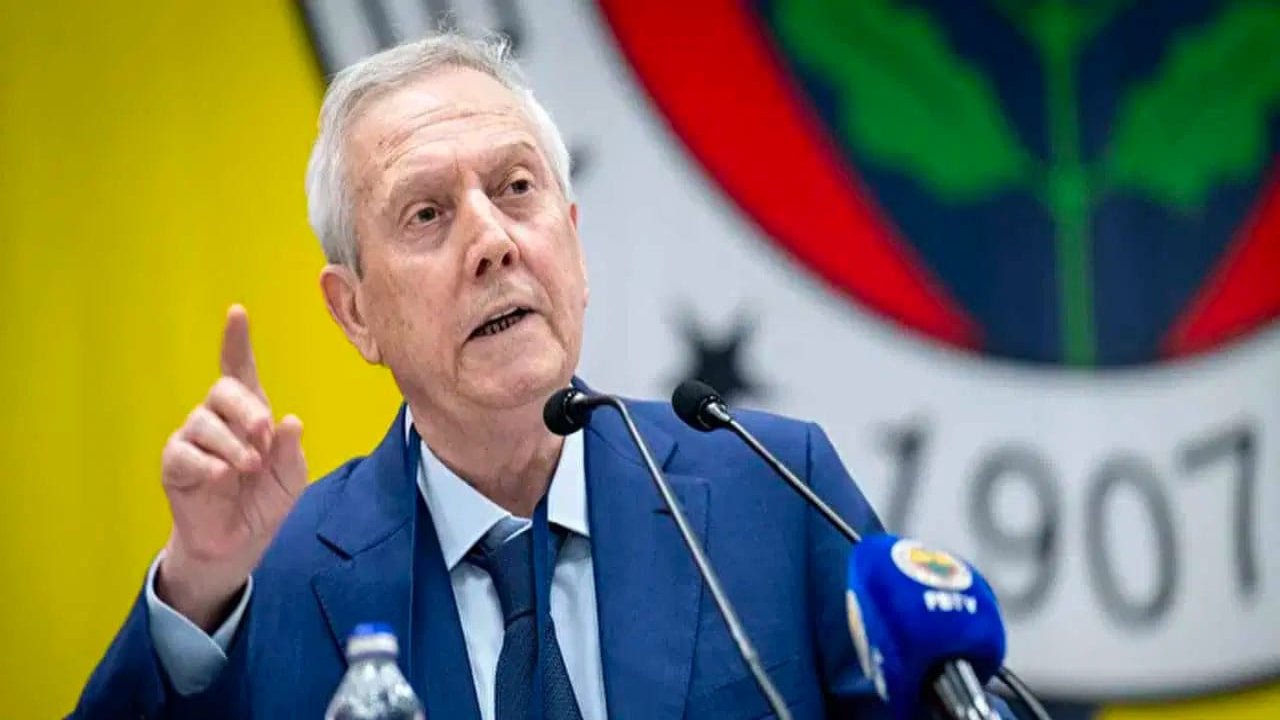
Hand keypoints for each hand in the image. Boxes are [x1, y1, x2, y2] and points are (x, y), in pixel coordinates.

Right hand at [155, 305, 306, 630]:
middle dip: (247, 410)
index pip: (239, 369)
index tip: (237, 312)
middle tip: (264, 435)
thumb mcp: (291, 476)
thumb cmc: (264, 501)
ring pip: (205, 423)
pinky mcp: (175, 464)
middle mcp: (217, 418)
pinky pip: (185, 453)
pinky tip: (222, 479)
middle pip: (223, 392)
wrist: (237, 543)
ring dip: (232, 445)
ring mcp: (192, 439)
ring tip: (248, 468)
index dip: (236, 341)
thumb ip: (291, 450)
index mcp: (249, 413)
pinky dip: (209, 465)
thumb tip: (290, 421)